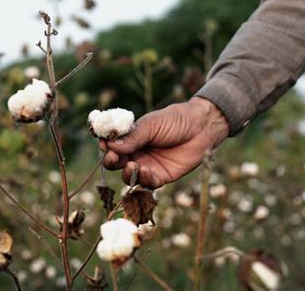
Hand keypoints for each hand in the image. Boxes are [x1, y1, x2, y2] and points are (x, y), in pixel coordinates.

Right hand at [99, 97, 228, 188]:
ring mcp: (147, 165)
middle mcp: (135, 153)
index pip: (111, 144)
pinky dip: (144, 179)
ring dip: (127, 173)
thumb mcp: (152, 125)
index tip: (102, 143)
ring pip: (129, 176)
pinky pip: (147, 183)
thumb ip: (133, 137)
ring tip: (132, 166)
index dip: (104, 144)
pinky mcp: (160, 176)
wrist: (202, 128)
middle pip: (116, 162)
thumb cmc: (176, 120)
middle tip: (113, 157)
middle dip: (111, 161)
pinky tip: (147, 171)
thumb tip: (110, 145)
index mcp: (130, 137)